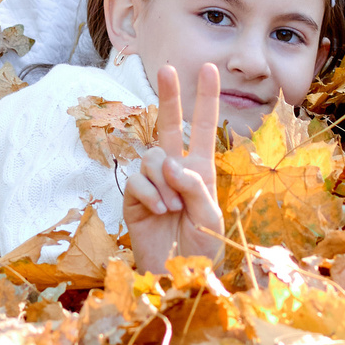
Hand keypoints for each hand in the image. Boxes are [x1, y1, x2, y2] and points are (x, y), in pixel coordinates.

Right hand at [123, 62, 224, 271]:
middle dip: (170, 97)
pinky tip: (159, 211)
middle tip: (168, 68)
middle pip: (168, 125)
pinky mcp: (134, 197)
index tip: (209, 69)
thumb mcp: (210, 216)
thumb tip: (170, 163)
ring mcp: (153, 182)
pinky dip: (151, 194)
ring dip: (164, 182)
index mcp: (200, 170)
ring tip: (173, 209)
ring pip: (153, 158)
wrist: (178, 275)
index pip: (202, 128)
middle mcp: (175, 170)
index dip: (206, 99)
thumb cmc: (201, 248)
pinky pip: (138, 180)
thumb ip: (194, 186)